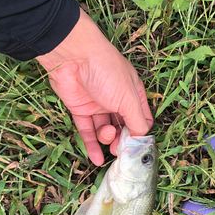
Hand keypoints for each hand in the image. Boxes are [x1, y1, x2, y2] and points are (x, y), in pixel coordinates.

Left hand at [36, 9, 152, 165]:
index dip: (140, 134)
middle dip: (122, 140)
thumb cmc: (107, 72)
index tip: (136, 147)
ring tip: (106, 137)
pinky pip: (87, 131)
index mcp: (134, 94)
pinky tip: (96, 159)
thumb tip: (140, 141)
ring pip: (105, 130)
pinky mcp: (80, 109)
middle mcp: (117, 100)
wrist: (72, 55)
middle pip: (123, 128)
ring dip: (106, 139)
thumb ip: (137, 122)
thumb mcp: (129, 99)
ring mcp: (98, 105)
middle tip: (119, 149)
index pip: (142, 120)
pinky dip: (91, 145)